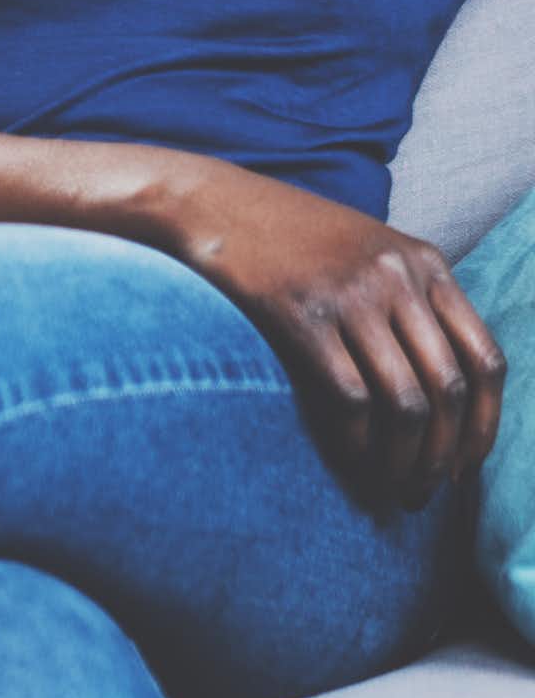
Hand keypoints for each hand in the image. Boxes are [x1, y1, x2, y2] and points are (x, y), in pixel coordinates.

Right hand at [162, 160, 505, 508]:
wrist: (212, 204)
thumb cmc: (282, 237)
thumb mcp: (364, 252)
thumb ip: (405, 299)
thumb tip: (430, 378)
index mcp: (425, 264)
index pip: (484, 357)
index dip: (482, 423)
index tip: (464, 465)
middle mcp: (399, 279)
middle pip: (448, 386)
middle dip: (444, 453)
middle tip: (425, 493)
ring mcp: (352, 297)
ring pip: (406, 400)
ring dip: (405, 459)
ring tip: (394, 492)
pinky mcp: (303, 317)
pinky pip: (350, 397)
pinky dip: (360, 444)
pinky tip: (355, 467)